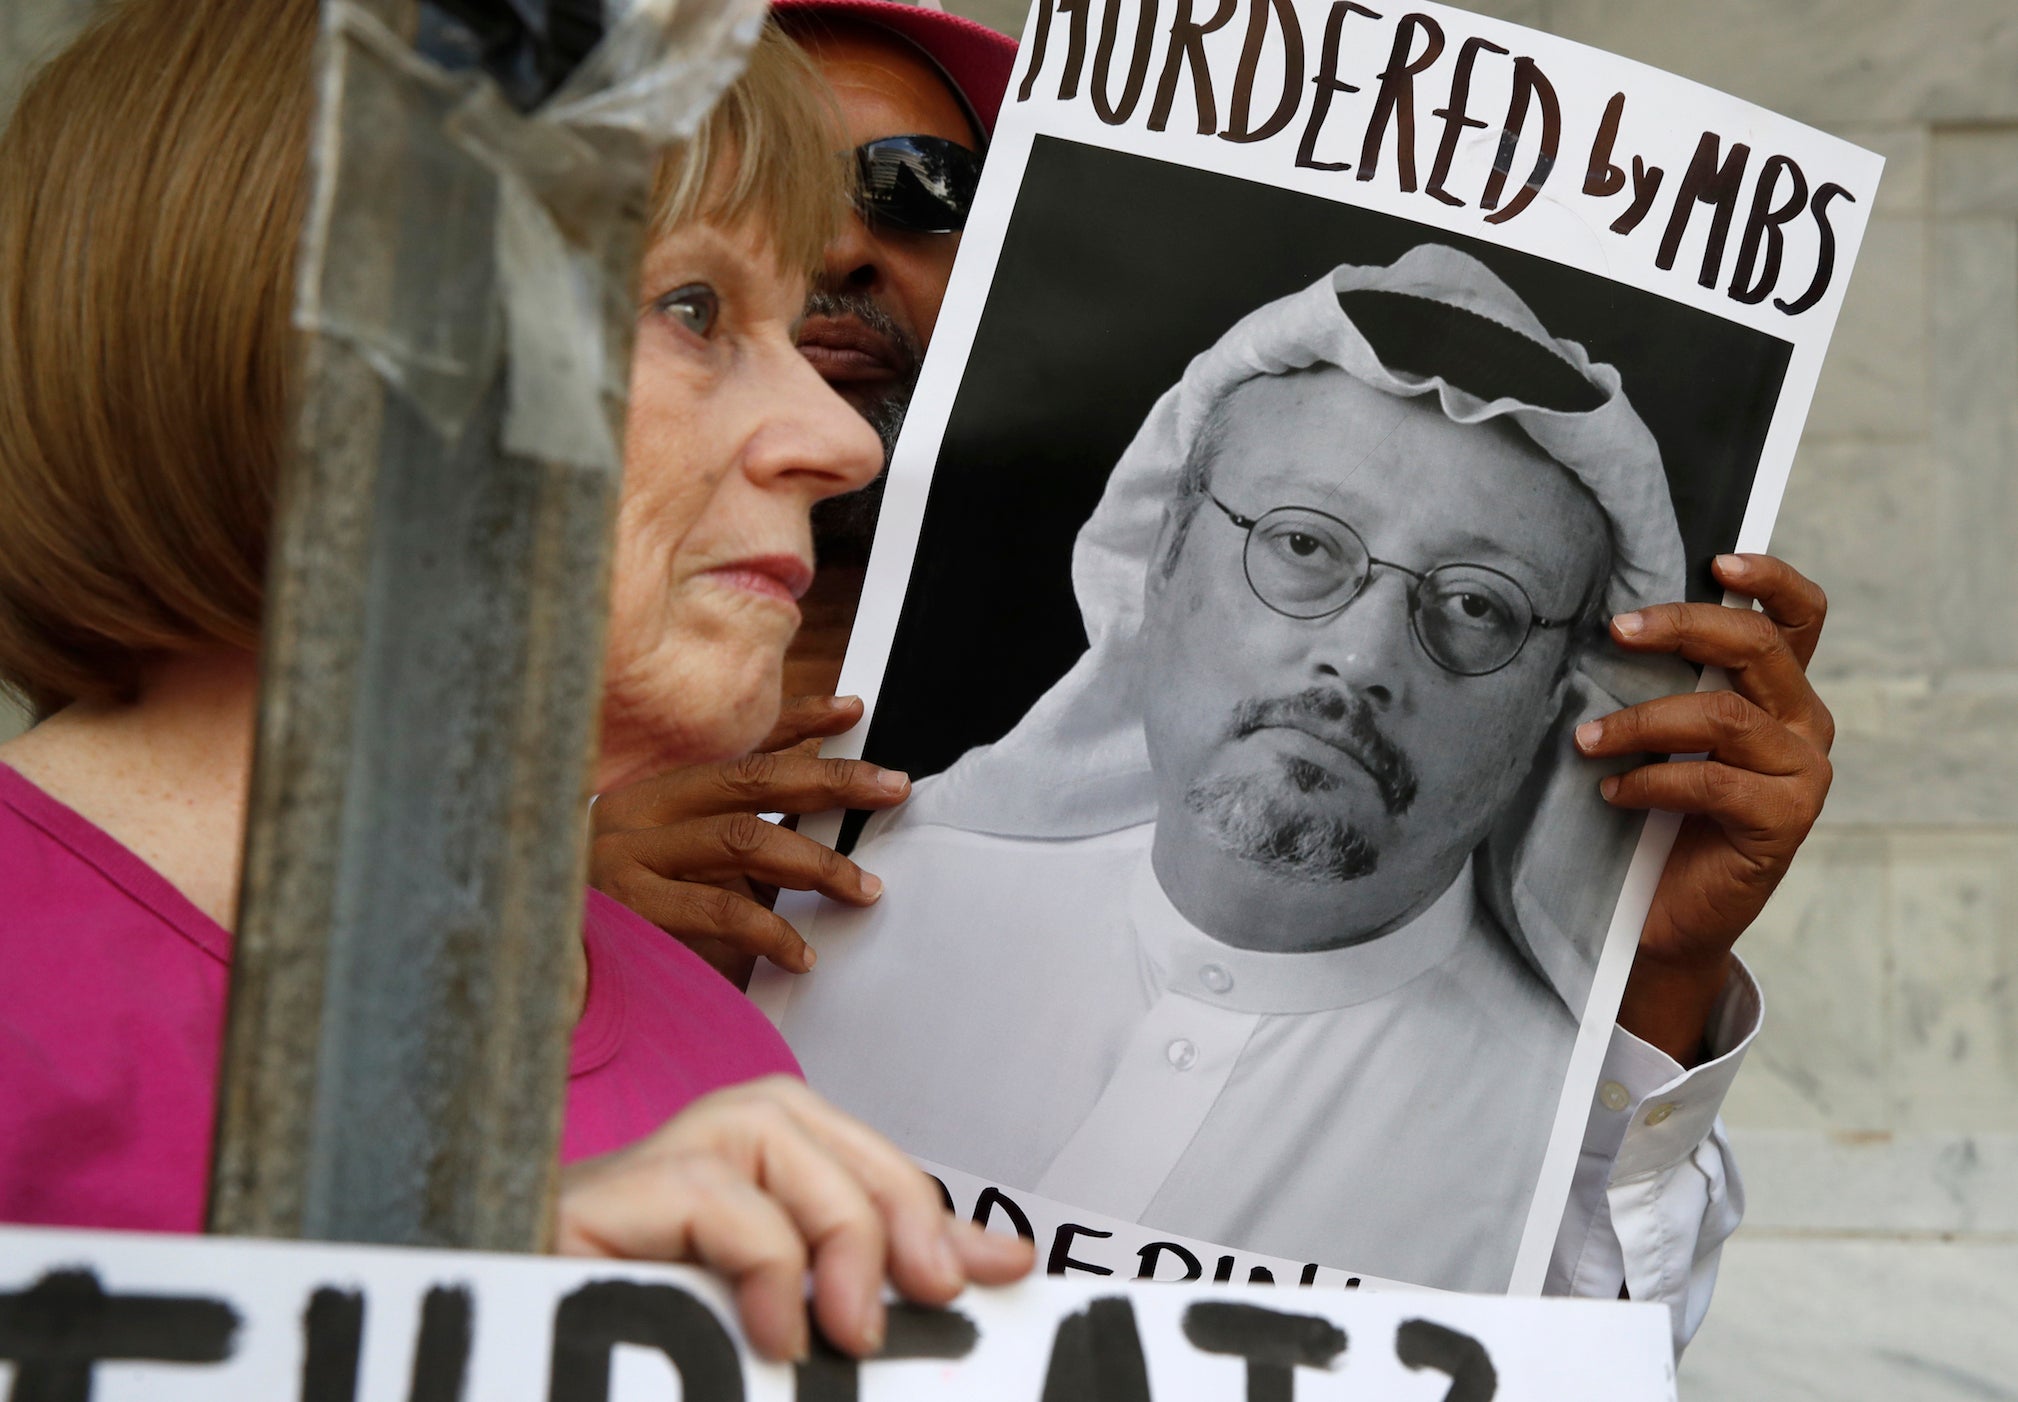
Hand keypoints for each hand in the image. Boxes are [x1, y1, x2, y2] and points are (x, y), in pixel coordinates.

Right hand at [555, 1077, 1034, 1360]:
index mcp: (711, 1198)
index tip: (1004, 1270)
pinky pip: (700, 1188)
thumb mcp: (785, 1338)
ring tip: (851, 1329)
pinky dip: (763, 1255)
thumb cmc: (645, 1378)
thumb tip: (997, 1261)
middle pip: (795, 1114)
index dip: (919, 1197)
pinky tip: (776, 1335)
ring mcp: (618, 1186)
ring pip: (756, 1125)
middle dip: (889, 1197)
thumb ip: (871, 1292)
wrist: (509, 1387)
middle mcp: (662, 1172)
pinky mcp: (582, 1215)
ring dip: (835, 1220)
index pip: (831, 1147)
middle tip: (935, 1295)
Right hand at [591, 696, 909, 982]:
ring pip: (743, 838)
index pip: (736, 749)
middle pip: (752, 779)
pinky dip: (771, 931)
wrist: (529, 965)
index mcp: (656, 795)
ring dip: (815, 862)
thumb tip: (812, 812)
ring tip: (862, 887)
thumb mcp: (681, 869)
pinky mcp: (632, 909)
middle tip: (892, 787)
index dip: (798, 723)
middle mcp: (642, 812)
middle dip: (832, 779)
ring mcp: (632, 856)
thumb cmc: (618, 919)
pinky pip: (719, 910)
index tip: (853, 710)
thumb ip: (736, 841)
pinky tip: (800, 952)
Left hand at [1573, 554, 1832, 1063]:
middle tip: (1616, 629)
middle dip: (1682, 627)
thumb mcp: (1660, 738)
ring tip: (1586, 738)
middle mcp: (1801, 724)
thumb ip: (1662, 685)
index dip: (1769, 579)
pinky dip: (1652, 780)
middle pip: (1757, 646)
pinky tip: (1613, 792)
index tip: (1716, 561)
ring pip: (1724, 715)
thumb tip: (1608, 626)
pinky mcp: (1784, 820)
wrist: (1662, 915)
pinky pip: (1713, 780)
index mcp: (1777, 692)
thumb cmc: (1654, 816)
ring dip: (1642, 720)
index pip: (1798, 617)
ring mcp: (1801, 773)